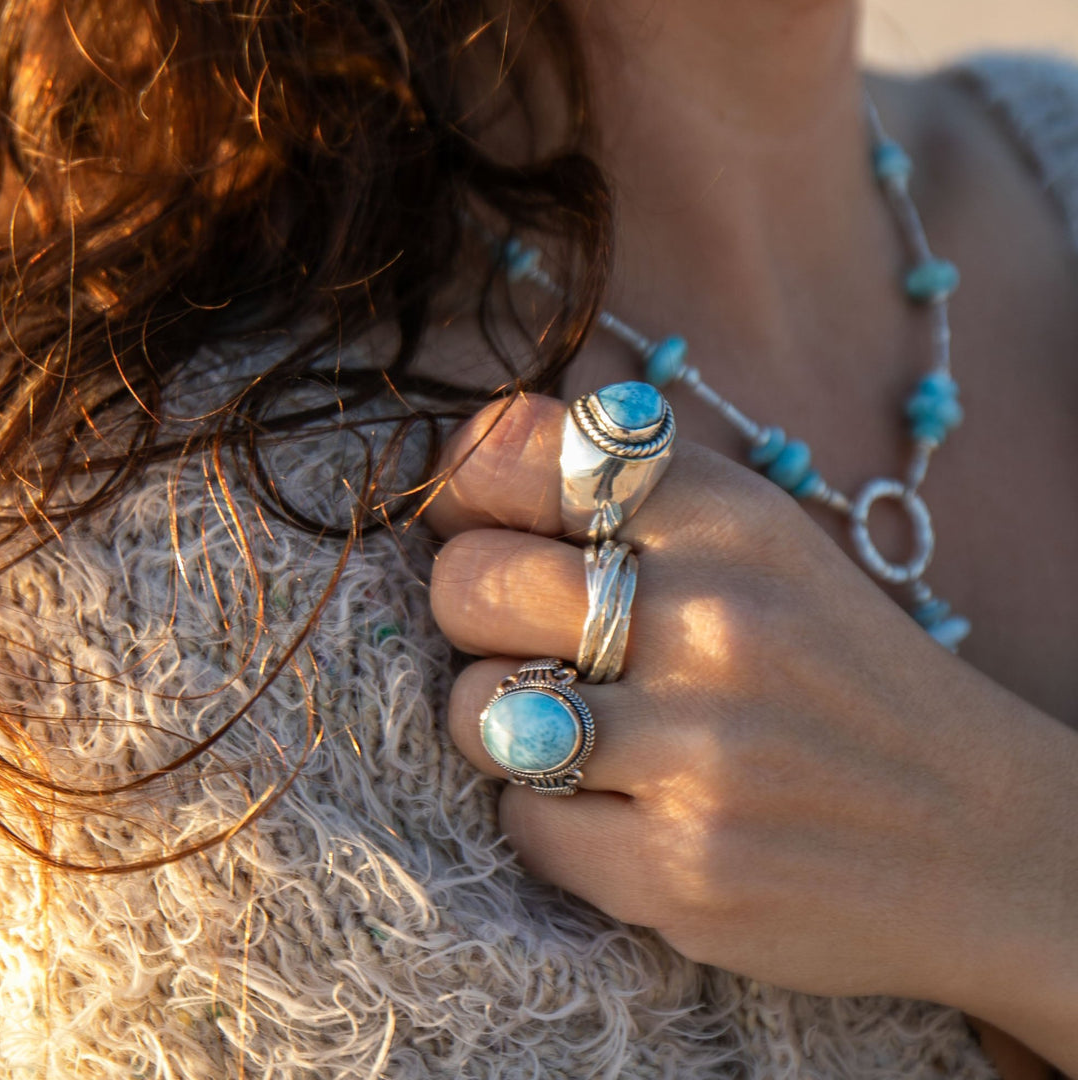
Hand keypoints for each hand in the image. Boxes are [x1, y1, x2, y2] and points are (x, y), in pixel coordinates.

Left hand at [426, 393, 1077, 1055]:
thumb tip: (474, 454)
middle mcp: (715, 620)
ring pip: (478, 710)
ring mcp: (700, 751)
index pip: (520, 458)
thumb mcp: (761, 545)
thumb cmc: (837, 677)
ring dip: (506, 725)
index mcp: (728, 518)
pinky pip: (522, 821)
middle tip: (533, 642)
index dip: (472, 493)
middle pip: (469, 584)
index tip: (490, 524)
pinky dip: (550, 816)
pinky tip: (624, 809)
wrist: (978, 837)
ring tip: (578, 734)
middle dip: (475, 615)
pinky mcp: (684, 869)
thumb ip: (630, 491)